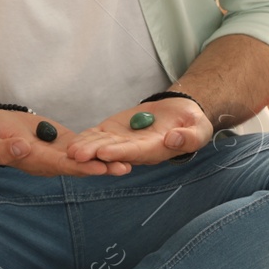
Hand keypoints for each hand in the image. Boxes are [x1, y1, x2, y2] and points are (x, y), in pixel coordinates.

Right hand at [0, 107, 130, 176]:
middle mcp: (50, 161)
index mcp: (35, 162)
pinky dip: (97, 145)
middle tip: (125, 167)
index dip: (80, 168)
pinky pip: (81, 145)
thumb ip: (5, 149)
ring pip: (84, 157)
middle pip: (79, 165)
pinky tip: (115, 145)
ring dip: (105, 158)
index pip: (61, 166)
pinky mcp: (61, 141)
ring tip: (129, 159)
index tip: (98, 169)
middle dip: (102, 166)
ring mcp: (57, 152)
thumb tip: (21, 149)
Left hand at [64, 96, 212, 167]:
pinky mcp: (116, 131)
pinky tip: (72, 141)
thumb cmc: (192, 124)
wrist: (180, 113)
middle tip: (77, 155)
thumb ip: (189, 137)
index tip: (104, 151)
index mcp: (155, 150)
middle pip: (113, 151)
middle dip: (95, 153)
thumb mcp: (199, 128)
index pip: (135, 152)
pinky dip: (87, 138)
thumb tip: (173, 140)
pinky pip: (100, 135)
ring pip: (102, 145)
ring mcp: (124, 141)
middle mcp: (136, 150)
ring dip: (86, 147)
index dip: (119, 152)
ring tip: (69, 150)